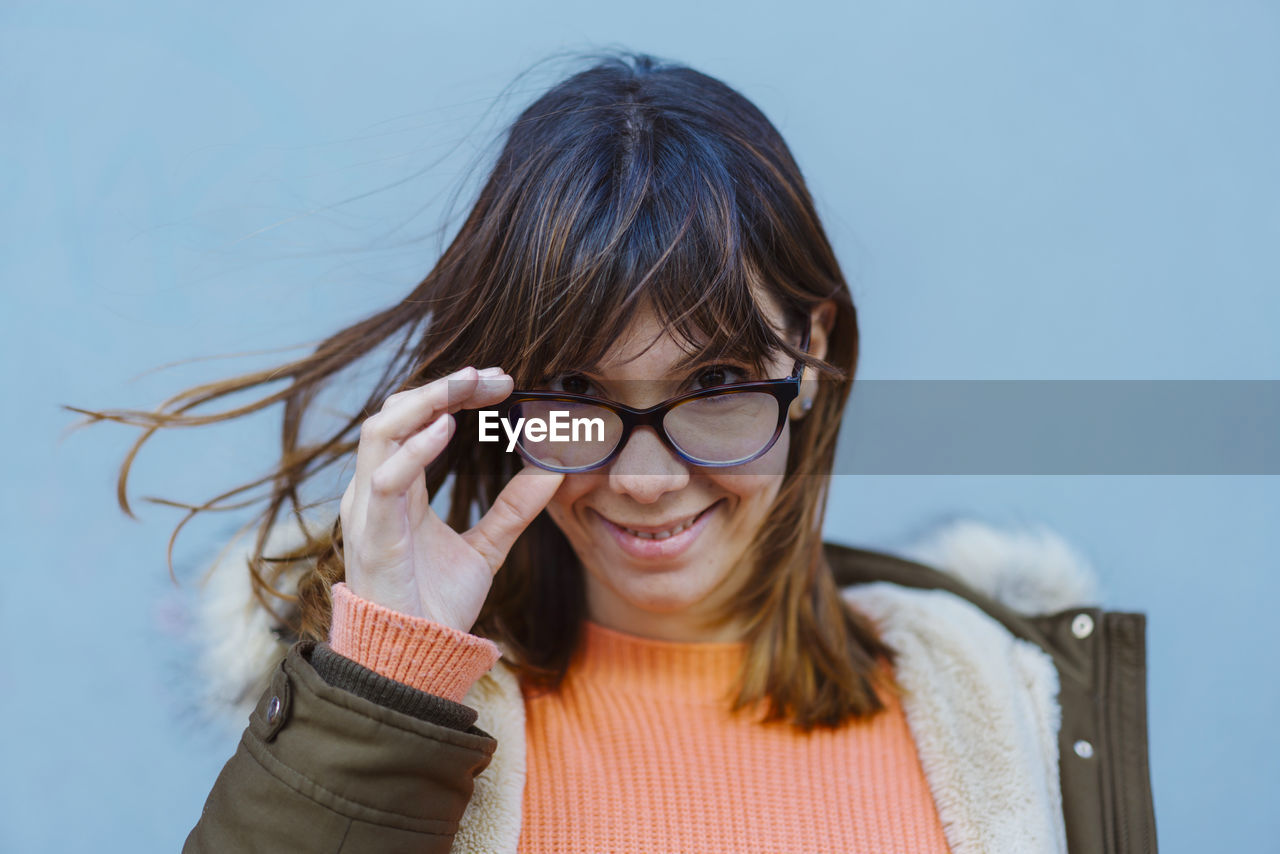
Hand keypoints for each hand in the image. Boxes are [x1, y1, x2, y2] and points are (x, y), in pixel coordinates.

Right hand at [338, 366, 563, 632]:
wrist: (416, 660)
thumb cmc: (436, 607)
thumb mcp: (485, 549)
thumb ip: (513, 511)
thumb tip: (552, 475)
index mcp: (395, 488)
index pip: (416, 420)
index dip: (455, 394)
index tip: (503, 383)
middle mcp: (375, 490)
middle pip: (397, 413)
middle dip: (445, 387)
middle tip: (494, 377)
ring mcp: (369, 510)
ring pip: (382, 431)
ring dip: (426, 400)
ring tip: (469, 385)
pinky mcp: (374, 536)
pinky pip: (385, 479)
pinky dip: (415, 449)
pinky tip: (447, 428)